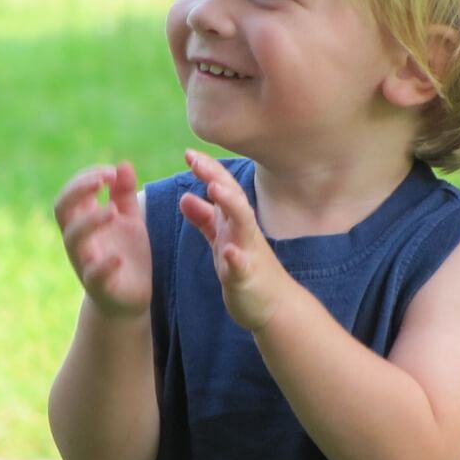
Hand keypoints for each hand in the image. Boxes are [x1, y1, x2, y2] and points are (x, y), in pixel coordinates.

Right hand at [54, 162, 151, 318]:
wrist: (130, 299)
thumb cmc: (126, 254)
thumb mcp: (129, 220)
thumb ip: (124, 195)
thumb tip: (123, 164)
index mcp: (83, 220)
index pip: (71, 192)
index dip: (86, 177)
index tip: (111, 172)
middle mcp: (79, 239)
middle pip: (62, 209)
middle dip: (78, 190)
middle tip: (103, 180)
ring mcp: (85, 262)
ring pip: (72, 238)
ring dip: (89, 221)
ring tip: (112, 211)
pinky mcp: (99, 286)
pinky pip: (93, 275)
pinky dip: (103, 265)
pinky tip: (118, 257)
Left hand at [179, 150, 286, 331]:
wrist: (273, 306)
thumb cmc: (246, 269)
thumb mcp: (221, 240)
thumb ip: (205, 219)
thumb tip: (186, 197)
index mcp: (234, 222)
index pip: (222, 188)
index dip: (207, 170)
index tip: (189, 153)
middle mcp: (243, 232)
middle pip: (232, 198)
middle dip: (215, 177)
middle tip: (196, 159)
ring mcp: (248, 254)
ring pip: (242, 225)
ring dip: (230, 205)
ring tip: (214, 189)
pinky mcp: (247, 279)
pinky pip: (241, 267)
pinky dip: (236, 258)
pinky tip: (228, 251)